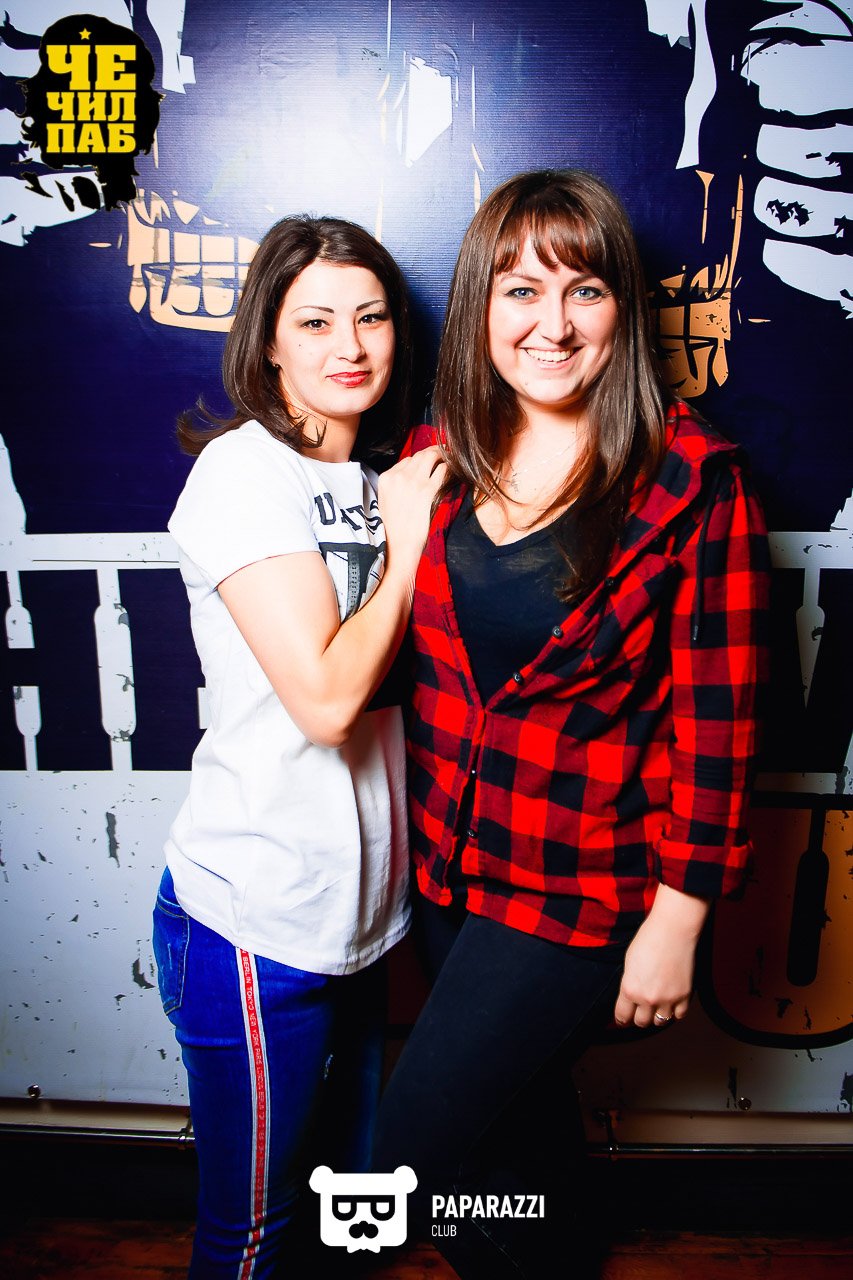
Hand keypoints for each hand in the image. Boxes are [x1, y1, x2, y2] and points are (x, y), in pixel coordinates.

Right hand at [378, 445, 446, 577]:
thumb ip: (399, 485)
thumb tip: (417, 475)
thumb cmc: (395, 528)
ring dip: (443, 457)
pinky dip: (449, 469)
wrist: (398, 546)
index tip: (429, 463)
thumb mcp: (388, 501)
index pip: (407, 460)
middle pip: (420, 455)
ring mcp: (413, 482)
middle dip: (434, 453)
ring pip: (431, 457)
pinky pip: (442, 471)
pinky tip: (452, 473)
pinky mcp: (427, 491)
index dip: (420, 460)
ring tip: (450, 460)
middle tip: (444, 455)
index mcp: (386, 478)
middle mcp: (398, 476)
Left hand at [613, 884, 709, 1028]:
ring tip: (656, 1007)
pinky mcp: (684, 996)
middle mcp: (647, 998)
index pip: (622, 1016)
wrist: (673, 929)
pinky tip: (671, 1004)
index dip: (621, 1019)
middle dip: (639, 1018)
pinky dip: (675, 1012)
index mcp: (629, 989)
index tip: (623, 1020)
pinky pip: (679, 1015)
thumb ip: (629, 984)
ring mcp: (667, 999)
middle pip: (641, 1022)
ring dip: (656, 1016)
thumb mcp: (629, 963)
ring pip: (660, 1022)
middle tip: (640, 1012)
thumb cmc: (648, 940)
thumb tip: (630, 999)